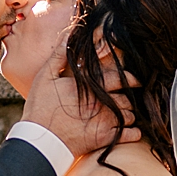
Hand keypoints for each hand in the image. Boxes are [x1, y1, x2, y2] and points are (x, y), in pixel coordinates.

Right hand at [22, 45, 140, 158]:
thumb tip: (69, 36)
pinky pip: (130, 135)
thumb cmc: (40, 107)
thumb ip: (60, 56)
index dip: (130, 78)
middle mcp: (101, 102)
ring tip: (125, 115)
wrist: (40, 139)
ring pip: (130, 115)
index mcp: (90, 86)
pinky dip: (134, 132)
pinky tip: (131, 130)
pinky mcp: (104, 138)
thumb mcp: (45, 76)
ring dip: (130, 114)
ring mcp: (105, 121)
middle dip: (129, 98)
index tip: (136, 80)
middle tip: (129, 99)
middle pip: (127, 98)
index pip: (119, 78)